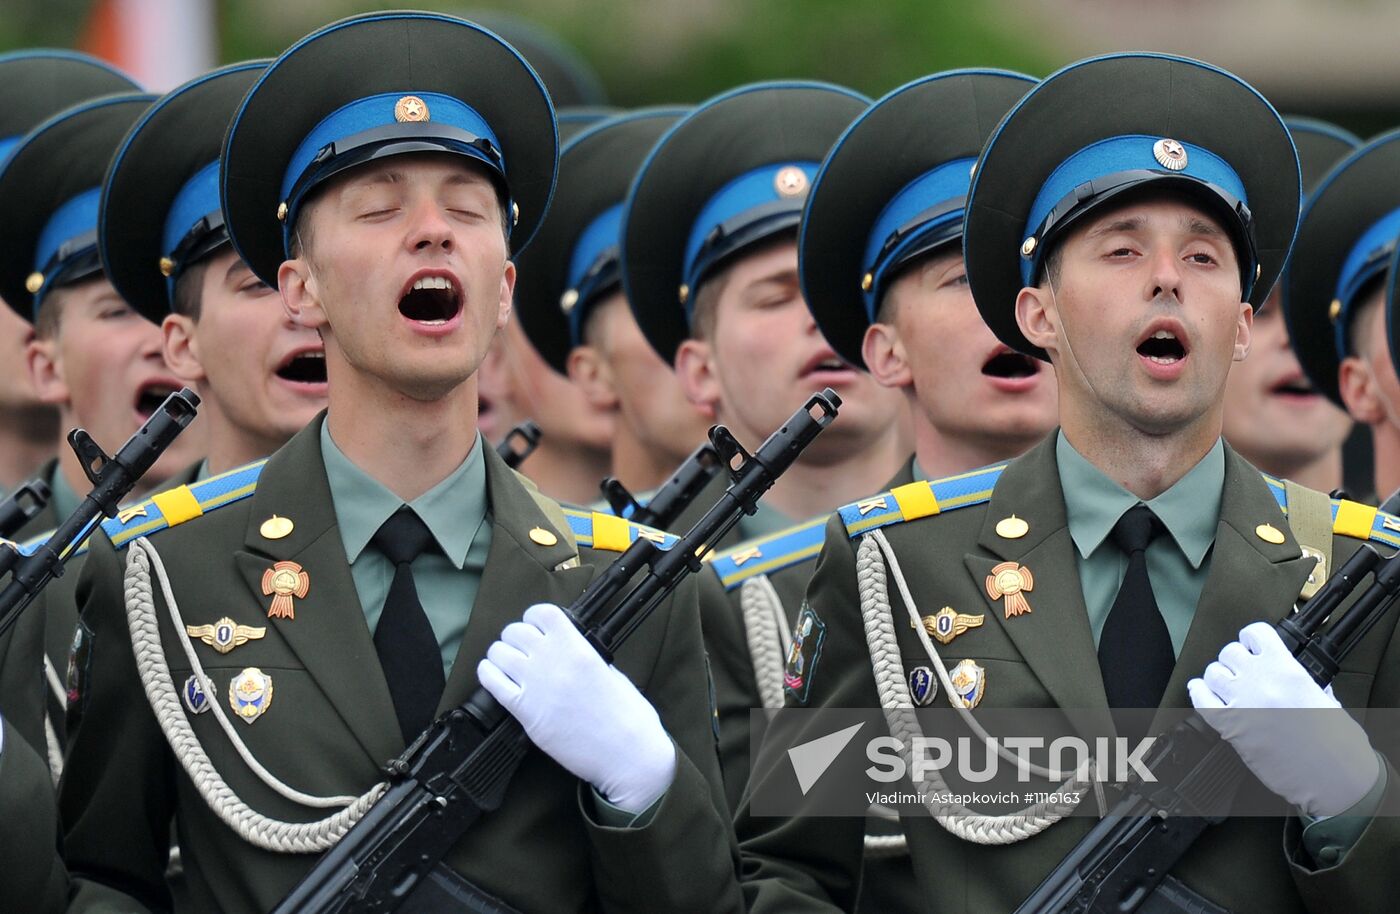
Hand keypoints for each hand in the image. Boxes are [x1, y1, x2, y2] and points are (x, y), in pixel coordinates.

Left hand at [478, 603, 675, 813]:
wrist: (627, 753)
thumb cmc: (629, 716)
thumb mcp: (612, 673)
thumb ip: (586, 658)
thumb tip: (570, 653)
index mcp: (578, 648)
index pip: (542, 613)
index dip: (534, 618)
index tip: (536, 628)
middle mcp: (553, 660)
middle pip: (515, 631)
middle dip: (515, 638)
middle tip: (521, 650)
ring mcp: (536, 685)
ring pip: (498, 653)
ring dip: (500, 655)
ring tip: (506, 665)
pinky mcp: (524, 711)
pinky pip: (492, 683)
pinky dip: (488, 675)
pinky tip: (494, 677)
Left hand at [1188, 622, 1378, 816]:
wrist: (1333, 776)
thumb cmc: (1337, 741)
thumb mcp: (1325, 698)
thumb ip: (1302, 681)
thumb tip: (1290, 674)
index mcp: (1287, 669)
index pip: (1255, 633)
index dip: (1252, 639)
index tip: (1253, 646)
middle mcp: (1260, 680)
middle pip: (1229, 652)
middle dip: (1235, 661)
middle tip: (1243, 672)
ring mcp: (1241, 702)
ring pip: (1213, 672)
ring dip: (1219, 677)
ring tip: (1229, 686)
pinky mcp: (1228, 727)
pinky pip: (1200, 699)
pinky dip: (1199, 692)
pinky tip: (1202, 691)